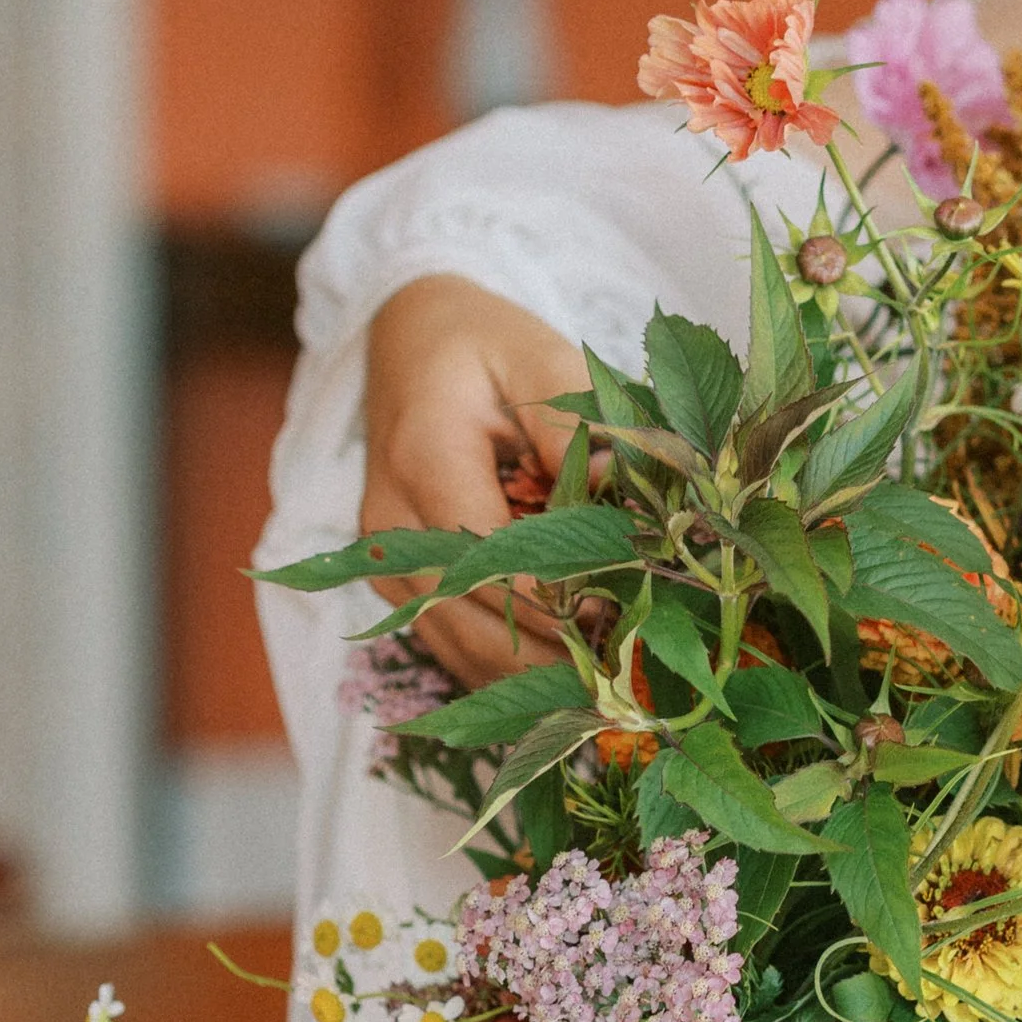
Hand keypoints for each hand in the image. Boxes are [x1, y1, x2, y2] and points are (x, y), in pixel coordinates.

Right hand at [362, 275, 585, 684]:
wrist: (411, 344)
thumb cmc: (483, 350)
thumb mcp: (536, 357)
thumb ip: (573, 422)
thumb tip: (614, 484)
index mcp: (422, 459)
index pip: (491, 555)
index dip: (558, 597)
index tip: (623, 614)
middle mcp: (391, 525)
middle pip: (475, 619)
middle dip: (556, 650)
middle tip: (633, 666)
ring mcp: (388, 562)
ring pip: (464, 650)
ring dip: (538, 672)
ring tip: (613, 676)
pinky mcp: (399, 584)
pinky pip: (456, 647)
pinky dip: (514, 666)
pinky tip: (573, 668)